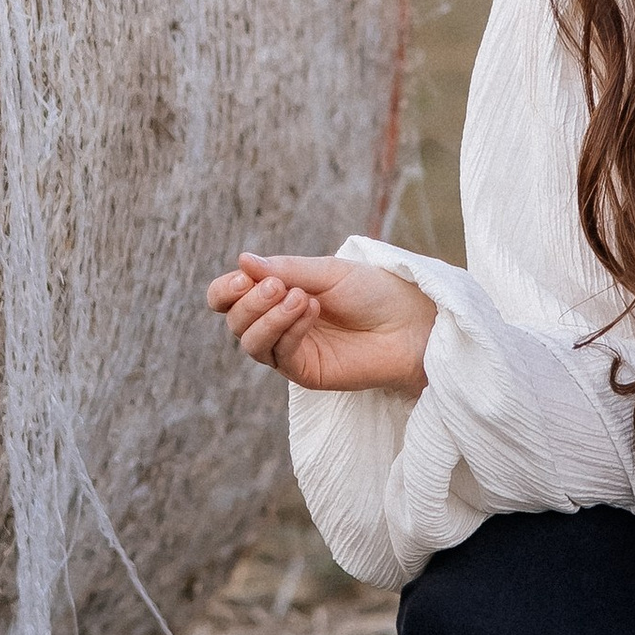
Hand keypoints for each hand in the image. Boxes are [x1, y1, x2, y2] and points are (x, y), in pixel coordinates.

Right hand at [204, 251, 435, 395]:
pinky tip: (310, 310)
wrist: (410, 322)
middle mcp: (277, 325)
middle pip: (235, 321)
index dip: (225, 290)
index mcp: (276, 296)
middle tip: (277, 286)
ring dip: (267, 317)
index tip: (242, 277)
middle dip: (249, 301)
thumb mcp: (326, 271)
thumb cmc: (372, 292)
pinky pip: (281, 355)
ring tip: (300, 298)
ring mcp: (290, 351)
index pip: (228, 299)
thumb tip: (242, 261)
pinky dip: (289, 330)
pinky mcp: (305, 373)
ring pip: (251, 342)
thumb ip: (285, 269)